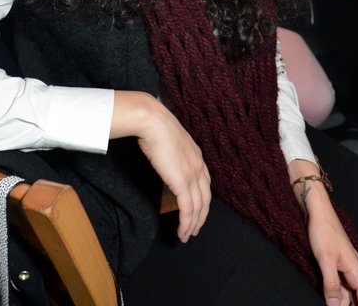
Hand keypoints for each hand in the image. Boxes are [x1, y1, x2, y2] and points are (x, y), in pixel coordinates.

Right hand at [111, 90, 210, 241]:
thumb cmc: (155, 126)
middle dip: (200, 217)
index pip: (205, 184)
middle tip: (194, 229)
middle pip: (205, 198)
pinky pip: (187, 209)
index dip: (202, 200)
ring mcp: (191, 174)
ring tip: (186, 236)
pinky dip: (186, 223)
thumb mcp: (169, 140)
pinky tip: (182, 232)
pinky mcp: (182, 182)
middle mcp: (198, 166)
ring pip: (197, 207)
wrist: (152, 121)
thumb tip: (164, 157)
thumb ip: (172, 151)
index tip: (196, 210)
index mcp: (196, 156)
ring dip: (193, 224)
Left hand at [307, 201, 357, 305]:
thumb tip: (334, 305)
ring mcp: (344, 267)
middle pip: (357, 297)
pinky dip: (335, 292)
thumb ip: (331, 283)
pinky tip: (328, 297)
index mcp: (356, 270)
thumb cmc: (323, 231)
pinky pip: (338, 283)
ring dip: (341, 301)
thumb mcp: (325, 259)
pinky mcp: (335, 264)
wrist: (317, 212)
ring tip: (330, 305)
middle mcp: (353, 270)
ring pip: (347, 292)